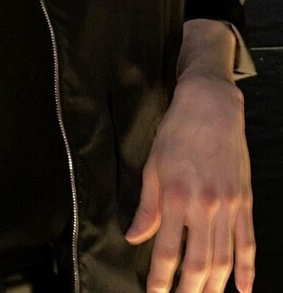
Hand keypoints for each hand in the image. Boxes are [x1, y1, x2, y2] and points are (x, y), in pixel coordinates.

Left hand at [125, 75, 254, 292]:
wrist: (210, 107)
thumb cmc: (176, 133)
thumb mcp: (153, 166)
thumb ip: (147, 206)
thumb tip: (134, 237)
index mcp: (176, 198)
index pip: (166, 251)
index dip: (159, 278)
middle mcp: (204, 207)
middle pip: (198, 263)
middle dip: (188, 291)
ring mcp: (228, 207)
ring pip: (224, 259)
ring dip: (215, 287)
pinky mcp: (244, 202)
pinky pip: (247, 243)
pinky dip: (247, 269)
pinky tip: (243, 289)